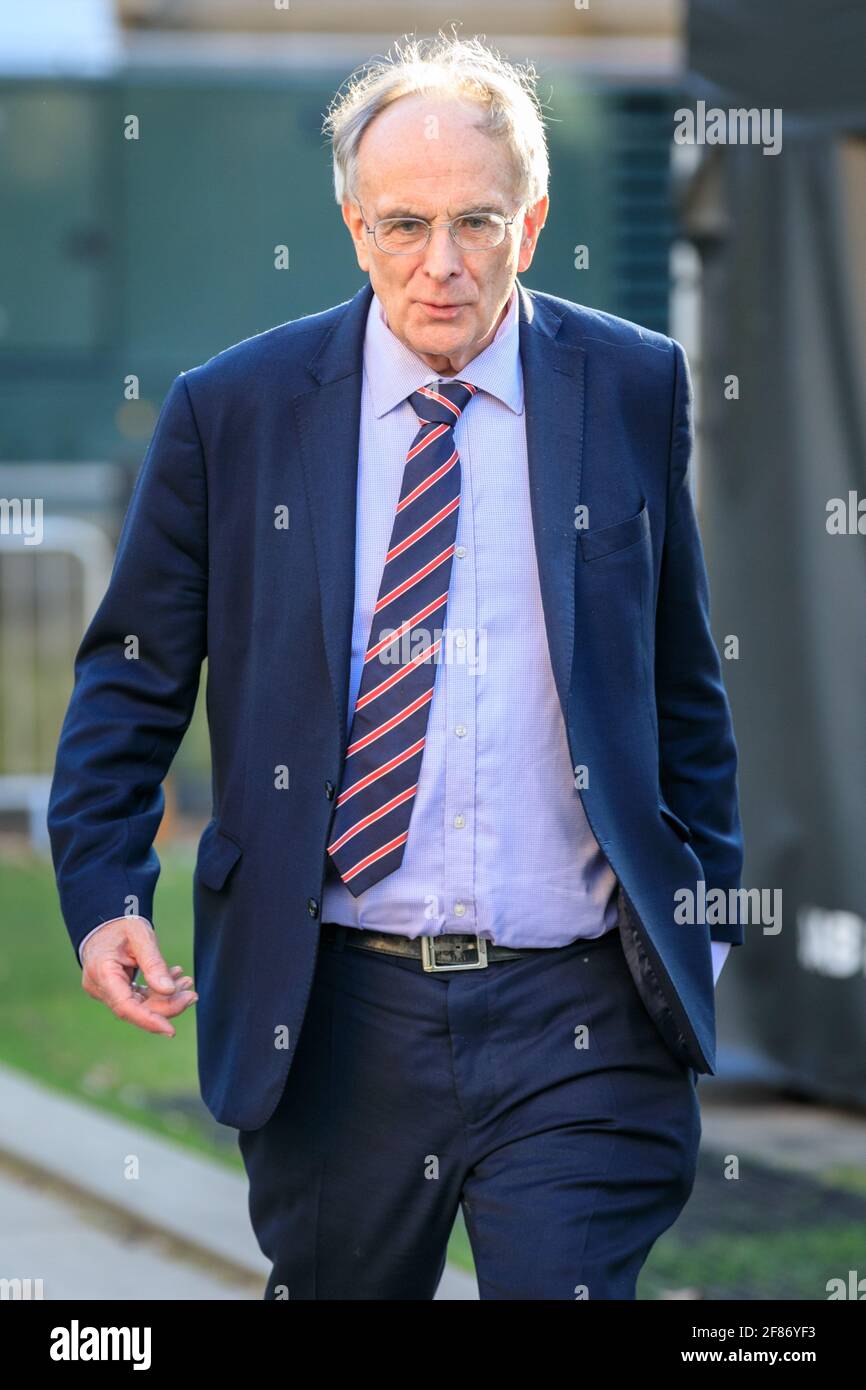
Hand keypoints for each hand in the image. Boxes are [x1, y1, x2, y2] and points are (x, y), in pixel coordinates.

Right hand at [80, 916, 196, 1036]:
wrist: (106, 920)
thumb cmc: (122, 924)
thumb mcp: (141, 936)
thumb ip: (154, 964)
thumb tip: (169, 991)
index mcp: (101, 972)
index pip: (124, 1006)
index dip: (148, 1020)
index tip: (171, 1031)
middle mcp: (99, 986)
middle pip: (135, 1008)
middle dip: (166, 1005)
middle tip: (192, 994)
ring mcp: (105, 990)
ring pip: (139, 1005)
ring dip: (165, 997)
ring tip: (187, 982)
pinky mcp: (114, 990)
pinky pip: (137, 997)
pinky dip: (157, 992)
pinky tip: (174, 978)